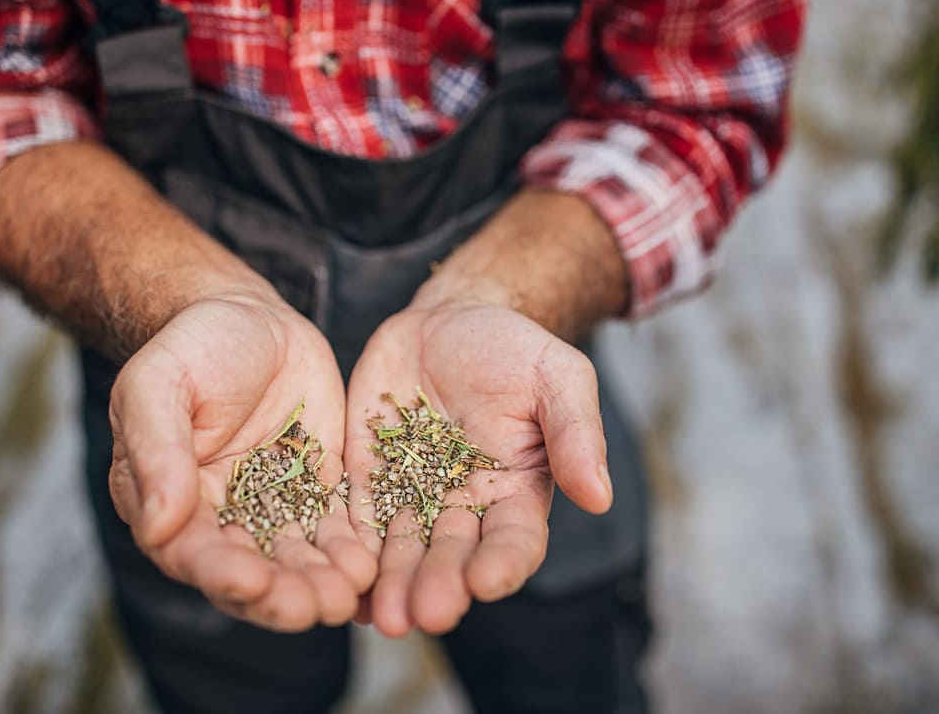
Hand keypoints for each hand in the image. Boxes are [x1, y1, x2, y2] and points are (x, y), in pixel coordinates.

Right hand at [109, 292, 376, 630]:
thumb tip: (157, 525)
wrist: (249, 317)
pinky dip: (352, 550)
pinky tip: (372, 566)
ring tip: (349, 596)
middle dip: (282, 595)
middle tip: (315, 608)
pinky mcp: (317, 491)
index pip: (192, 552)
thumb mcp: (159, 386)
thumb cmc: (191, 347)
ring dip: (321, 583)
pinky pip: (334, 529)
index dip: (221, 573)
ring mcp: (271, 508)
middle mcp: (219, 518)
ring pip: (296, 560)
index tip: (250, 583)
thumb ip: (157, 452)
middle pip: (250, 572)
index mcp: (169, 502)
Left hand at [344, 299, 613, 636]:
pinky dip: (348, 552)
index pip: (515, 539)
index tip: (488, 582)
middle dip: (440, 586)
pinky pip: (355, 519)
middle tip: (425, 615)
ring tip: (382, 617)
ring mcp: (412, 496)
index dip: (503, 563)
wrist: (450, 320)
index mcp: (518, 490)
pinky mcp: (367, 479)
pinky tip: (338, 578)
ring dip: (392, 585)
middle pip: (453, 556)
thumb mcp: (558, 376)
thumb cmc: (515, 349)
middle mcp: (466, 506)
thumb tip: (600, 497)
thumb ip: (576, 433)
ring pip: (402, 550)